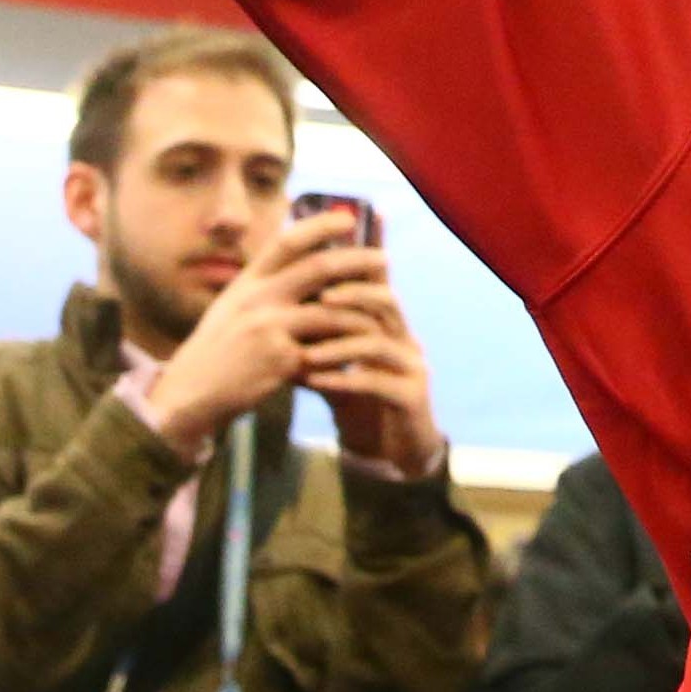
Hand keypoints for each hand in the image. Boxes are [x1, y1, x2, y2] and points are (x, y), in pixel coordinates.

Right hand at [147, 212, 393, 450]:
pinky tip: (365, 347)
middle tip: (384, 259)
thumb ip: (264, 286)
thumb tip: (302, 264)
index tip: (349, 217)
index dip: (321, 225)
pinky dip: (347, 347)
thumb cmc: (217, 351)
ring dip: (362, 309)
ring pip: (331, 310)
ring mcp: (268, 327)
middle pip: (319, 268)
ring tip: (385, 307)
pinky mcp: (280, 360)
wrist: (190, 393)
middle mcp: (256, 298)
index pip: (287, 240)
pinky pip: (326, 349)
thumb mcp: (232, 308)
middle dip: (357, 261)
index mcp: (246, 281)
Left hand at [297, 227, 447, 479]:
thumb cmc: (360, 401)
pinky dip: (343, 379)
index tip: (336, 240)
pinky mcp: (411, 397)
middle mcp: (405, 339)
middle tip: (319, 297)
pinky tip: (315, 382)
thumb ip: (317, 336)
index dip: (363, 257)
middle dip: (352, 295)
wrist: (389, 451)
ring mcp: (412, 367)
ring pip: (378, 343)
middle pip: (386, 302)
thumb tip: (278, 307)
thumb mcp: (336, 364)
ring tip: (306, 350)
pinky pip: (377, 382)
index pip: (377, 282)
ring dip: (339, 343)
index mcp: (389, 325)